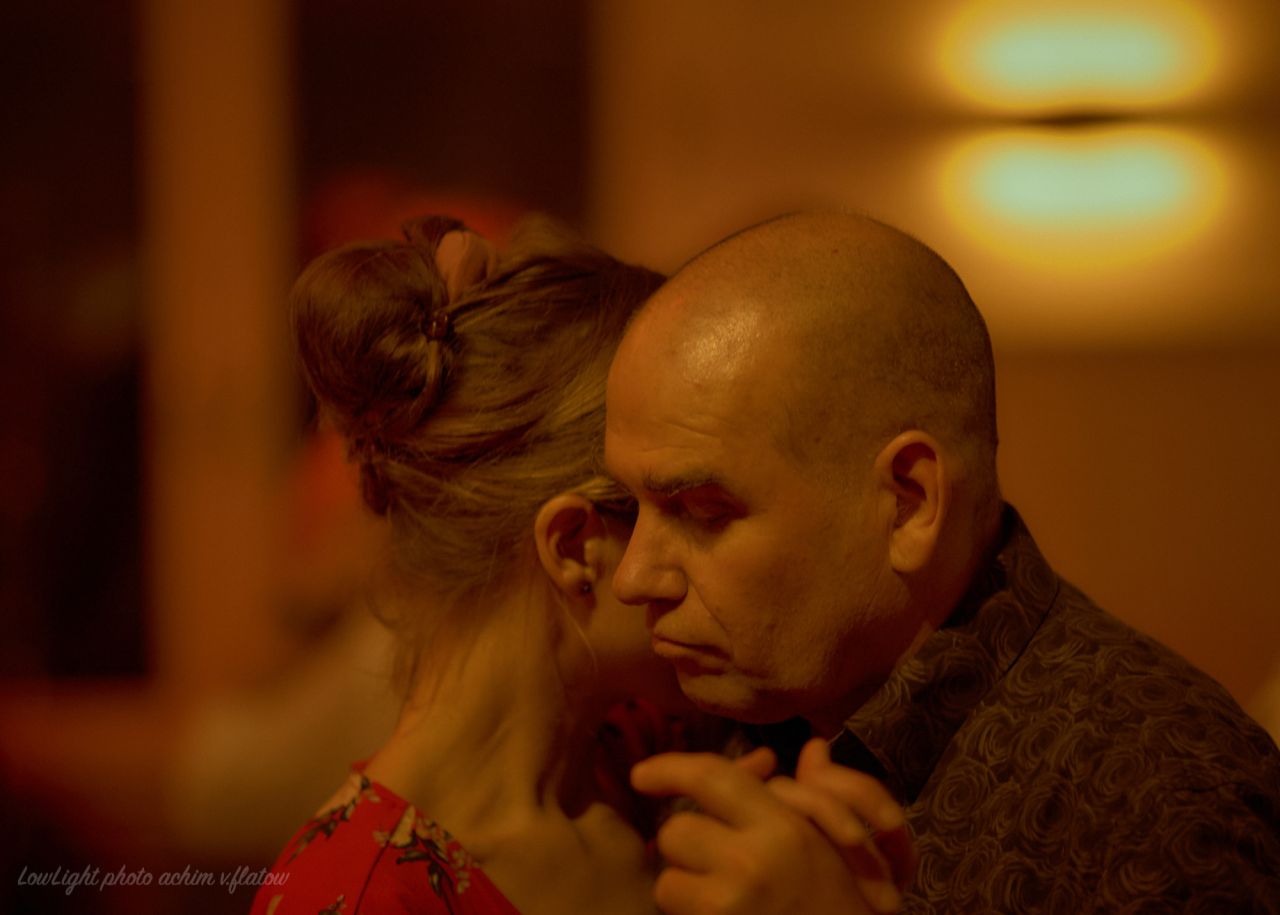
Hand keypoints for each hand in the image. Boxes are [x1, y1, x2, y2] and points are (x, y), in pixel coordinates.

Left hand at [632, 747, 907, 913]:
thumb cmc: (850, 902)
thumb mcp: (837, 842)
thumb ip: (812, 794)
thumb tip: (812, 749)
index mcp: (783, 828)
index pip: (709, 777)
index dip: (667, 769)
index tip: (642, 775)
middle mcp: (751, 863)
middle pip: (676, 830)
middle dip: (685, 843)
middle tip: (710, 857)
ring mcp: (728, 906)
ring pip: (667, 879)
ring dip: (684, 883)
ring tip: (718, 892)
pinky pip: (675, 913)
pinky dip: (689, 913)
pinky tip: (719, 914)